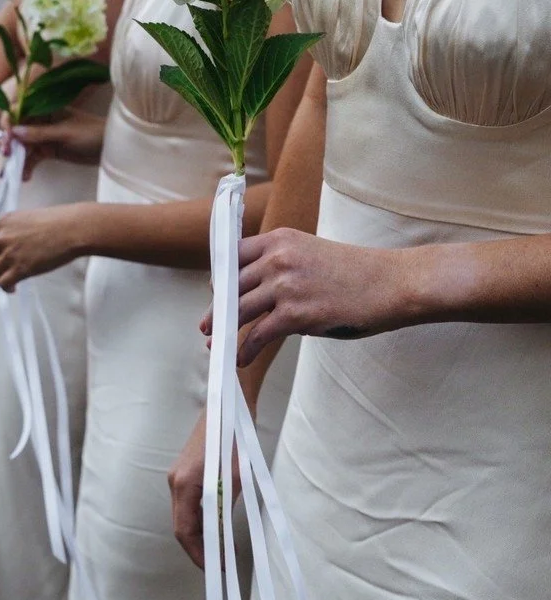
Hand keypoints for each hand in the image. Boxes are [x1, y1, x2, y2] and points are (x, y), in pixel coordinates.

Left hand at [0, 203, 89, 290]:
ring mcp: (10, 254)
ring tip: (7, 283)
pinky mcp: (19, 269)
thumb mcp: (33, 218)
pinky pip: (3, 282)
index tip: (12, 252)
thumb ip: (23, 229)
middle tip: (6, 268)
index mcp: (6, 221)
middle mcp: (3, 237)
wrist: (72, 229)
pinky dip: (6, 288)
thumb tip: (25, 243)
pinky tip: (13, 289)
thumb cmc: (61, 221)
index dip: (4, 246)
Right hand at [8, 105, 106, 173]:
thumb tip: (15, 132)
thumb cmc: (92, 133)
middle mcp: (41, 120)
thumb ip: (40, 133)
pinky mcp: (49, 150)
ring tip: (12, 174)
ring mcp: (44, 136)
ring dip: (17, 160)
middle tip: (6, 160)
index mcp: (44, 108)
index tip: (6, 140)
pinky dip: (28, 166)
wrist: (112, 147)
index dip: (8, 125)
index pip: (18, 111)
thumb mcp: (65, 133)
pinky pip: (33, 158)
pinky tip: (26, 177)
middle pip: (17, 131)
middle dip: (9, 146)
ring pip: (24, 146)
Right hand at [168, 410, 242, 568]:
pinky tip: (216, 526)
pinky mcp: (185, 471)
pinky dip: (200, 519)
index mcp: (183, 484)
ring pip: (184, 515)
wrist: (228, 405)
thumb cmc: (233, 438)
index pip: (184, 530)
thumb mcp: (234, 478)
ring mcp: (178, 476)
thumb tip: (222, 538)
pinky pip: (188, 503)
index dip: (199, 554)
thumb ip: (224, 509)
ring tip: (222, 550)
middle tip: (220, 564)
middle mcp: (175, 482)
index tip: (216, 568)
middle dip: (199, 548)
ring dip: (200, 534)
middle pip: (181, 525)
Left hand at [201, 227, 410, 366]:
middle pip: (230, 284)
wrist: (393, 283)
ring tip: (215, 345)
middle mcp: (277, 258)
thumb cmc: (357, 274)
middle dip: (216, 308)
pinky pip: (257, 334)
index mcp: (280, 240)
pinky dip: (244, 349)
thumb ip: (282, 269)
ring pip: (238, 310)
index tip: (215, 293)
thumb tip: (257, 296)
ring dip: (223, 330)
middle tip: (206, 324)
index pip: (233, 255)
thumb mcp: (312, 255)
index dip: (221, 277)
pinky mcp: (296, 313)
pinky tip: (240, 360)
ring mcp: (285, 285)